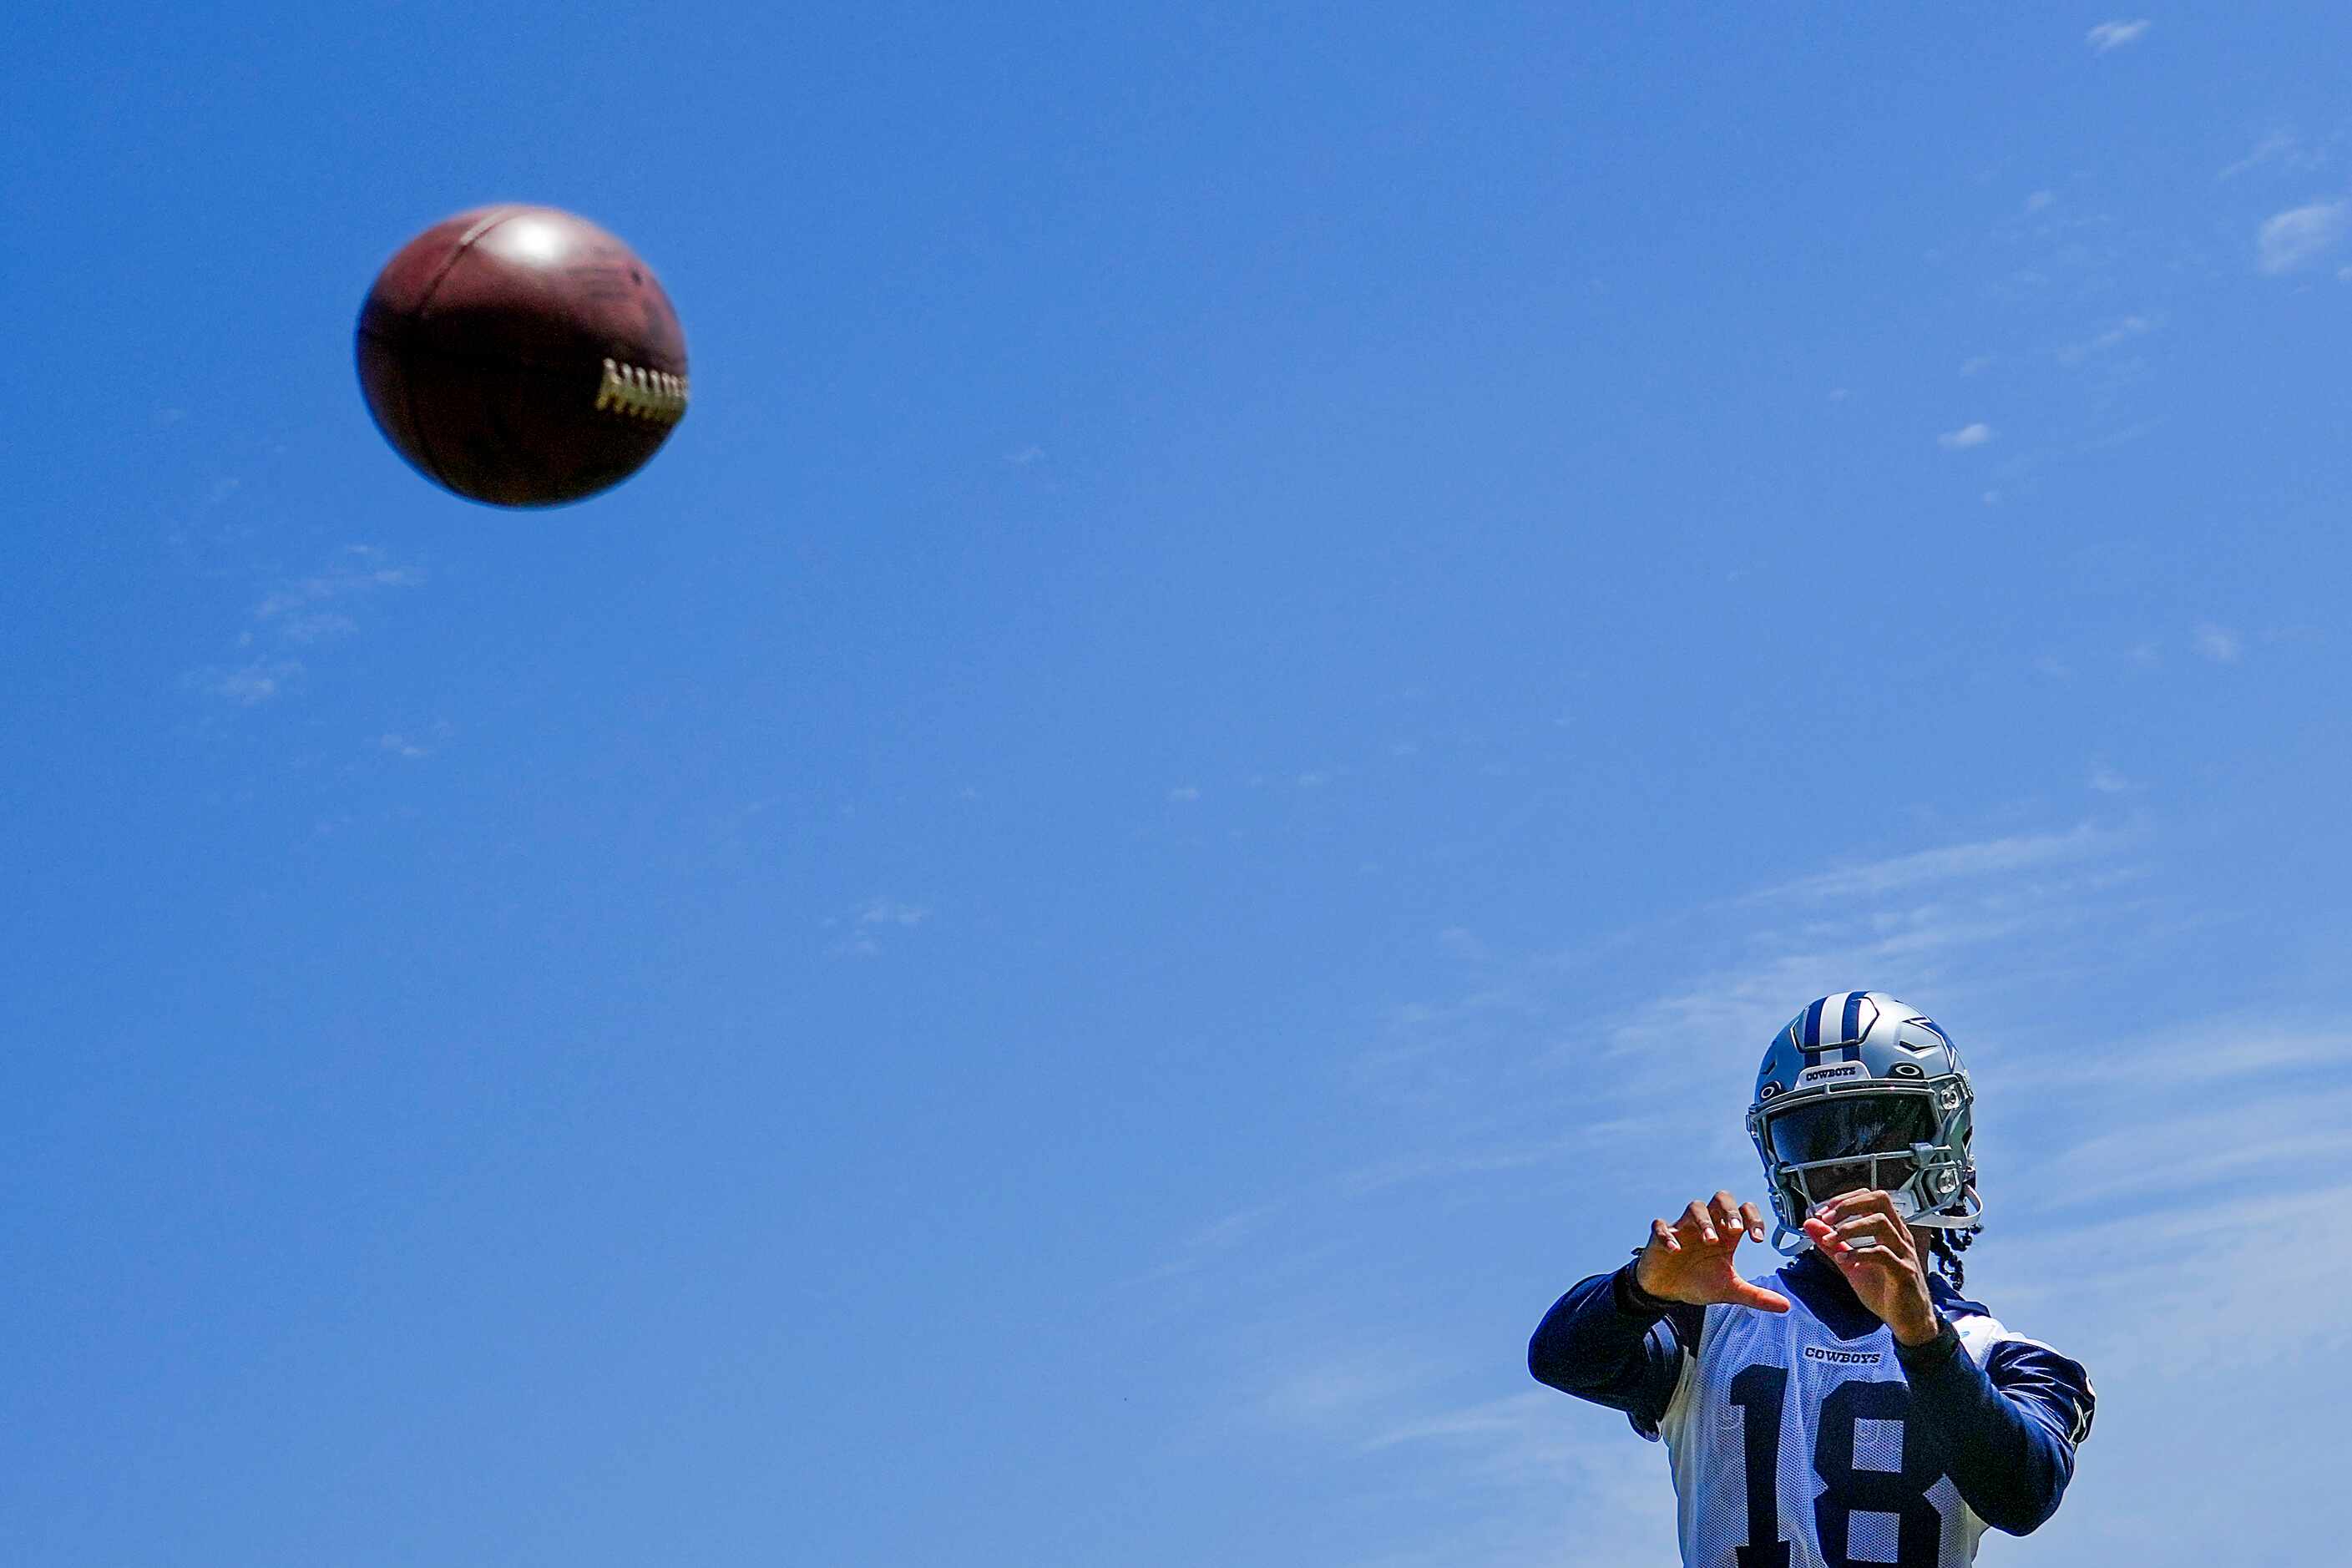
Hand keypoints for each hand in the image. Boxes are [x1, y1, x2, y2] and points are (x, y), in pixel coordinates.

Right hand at [1633, 1191, 1790, 1313]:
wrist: (1668, 1291)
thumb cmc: (1700, 1282)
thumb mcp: (1730, 1290)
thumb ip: (1756, 1295)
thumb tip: (1786, 1306)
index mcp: (1726, 1234)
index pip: (1744, 1211)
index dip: (1753, 1219)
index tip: (1757, 1240)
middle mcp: (1707, 1226)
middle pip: (1722, 1198)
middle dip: (1730, 1211)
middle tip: (1735, 1230)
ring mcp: (1683, 1228)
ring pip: (1696, 1207)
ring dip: (1704, 1221)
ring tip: (1709, 1241)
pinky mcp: (1660, 1237)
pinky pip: (1661, 1226)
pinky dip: (1668, 1235)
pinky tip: (1676, 1250)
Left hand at [1802, 1190, 1940, 1345]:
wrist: (1909, 1322)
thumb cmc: (1885, 1291)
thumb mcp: (1851, 1264)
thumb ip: (1832, 1244)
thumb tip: (1811, 1224)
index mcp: (1889, 1231)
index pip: (1871, 1197)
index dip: (1845, 1199)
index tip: (1823, 1212)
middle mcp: (1899, 1237)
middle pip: (1880, 1200)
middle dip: (1849, 1204)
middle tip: (1826, 1218)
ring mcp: (1904, 1253)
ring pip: (1881, 1223)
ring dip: (1849, 1228)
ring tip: (1830, 1241)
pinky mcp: (1905, 1272)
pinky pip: (1883, 1254)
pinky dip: (1858, 1253)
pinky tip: (1843, 1261)